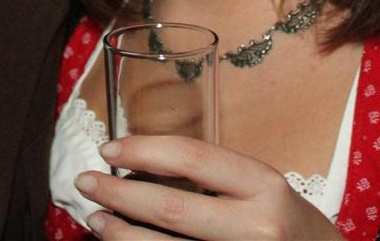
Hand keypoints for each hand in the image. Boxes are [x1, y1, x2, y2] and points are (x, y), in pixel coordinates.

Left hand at [75, 136, 341, 239]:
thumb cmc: (293, 228)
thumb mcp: (266, 191)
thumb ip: (218, 179)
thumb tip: (145, 165)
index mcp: (264, 186)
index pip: (192, 157)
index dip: (143, 149)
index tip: (109, 148)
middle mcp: (255, 226)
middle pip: (170, 207)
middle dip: (118, 193)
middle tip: (85, 181)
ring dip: (120, 234)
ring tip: (96, 218)